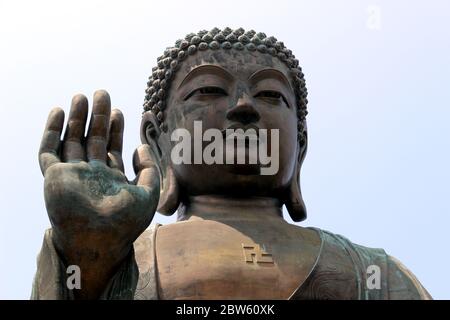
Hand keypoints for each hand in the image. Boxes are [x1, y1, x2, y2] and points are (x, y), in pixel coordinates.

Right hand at [38, 90, 159, 298]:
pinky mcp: (54, 176)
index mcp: (111, 178)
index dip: (114, 129)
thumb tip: (141, 146)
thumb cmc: (126, 223)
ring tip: (82, 96)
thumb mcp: (149, 193)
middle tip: (102, 93)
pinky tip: (58, 111)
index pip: (111, 147)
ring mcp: (72, 175)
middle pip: (92, 138)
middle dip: (97, 116)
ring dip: (76, 119)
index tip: (119, 111)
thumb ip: (150, 169)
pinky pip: (48, 150)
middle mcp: (90, 174)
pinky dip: (51, 130)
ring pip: (71, 140)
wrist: (99, 241)